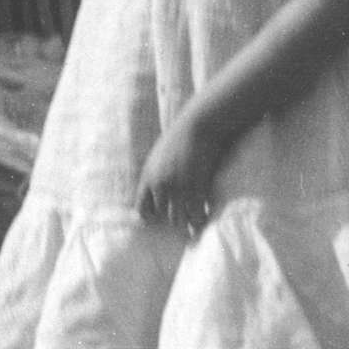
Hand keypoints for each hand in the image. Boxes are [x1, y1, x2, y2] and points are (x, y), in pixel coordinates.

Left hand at [135, 113, 231, 234]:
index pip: (142, 210)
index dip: (152, 217)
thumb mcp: (159, 156)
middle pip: (163, 217)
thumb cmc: (181, 138)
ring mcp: (178, 189)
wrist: (199, 126)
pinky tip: (206, 216)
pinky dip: (200, 219)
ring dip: (188, 222)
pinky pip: (196, 215)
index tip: (163, 216)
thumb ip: (155, 175)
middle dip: (173, 219)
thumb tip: (157, 192)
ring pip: (179, 220)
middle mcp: (160, 186)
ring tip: (195, 223)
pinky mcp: (196, 189)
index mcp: (148, 178)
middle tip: (185, 220)